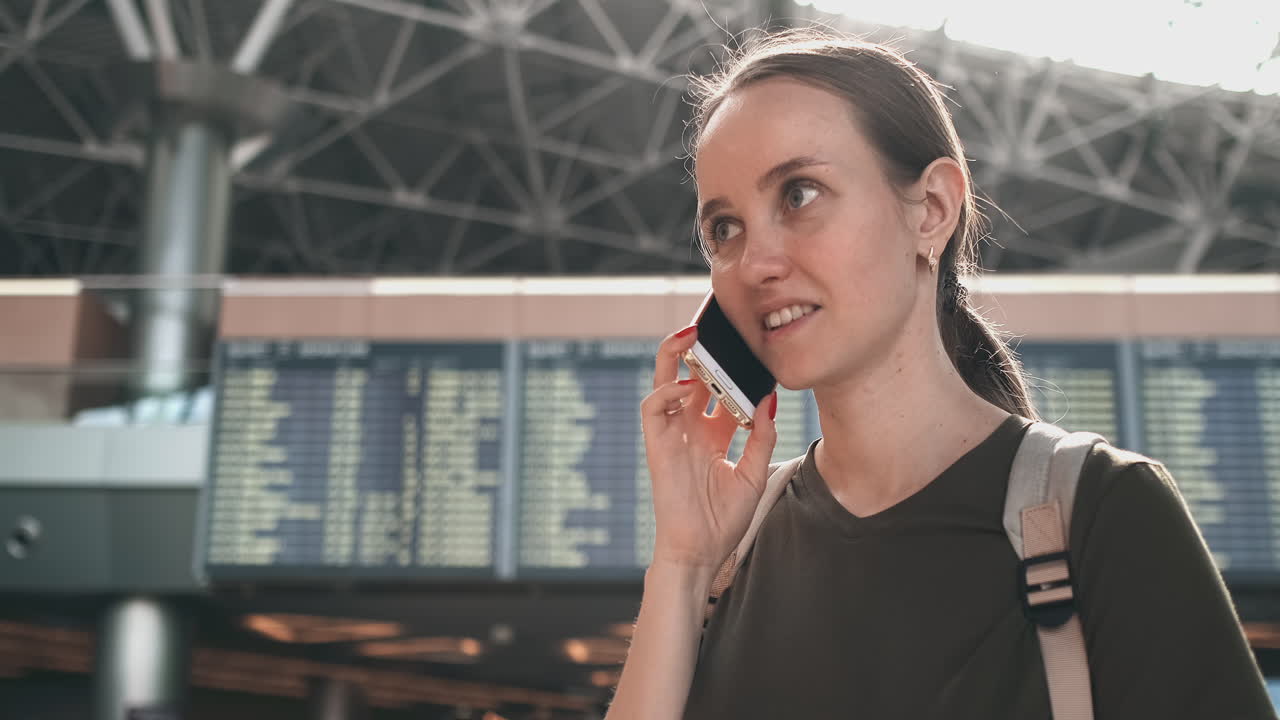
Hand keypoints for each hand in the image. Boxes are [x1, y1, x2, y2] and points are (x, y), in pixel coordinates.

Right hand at [640, 326, 777, 572]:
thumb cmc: (724, 519)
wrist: (701, 551)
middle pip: (690, 375)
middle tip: (713, 321)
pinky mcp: (657, 445)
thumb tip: (769, 397)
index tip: (750, 345)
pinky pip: (652, 408)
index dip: (732, 367)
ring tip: (692, 333)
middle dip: (699, 348)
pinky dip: (665, 391)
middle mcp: (692, 428)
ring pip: (664, 380)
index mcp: (714, 434)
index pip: (720, 389)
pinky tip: (686, 385)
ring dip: (674, 355)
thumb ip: (761, 435)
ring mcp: (673, 434)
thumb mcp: (754, 472)